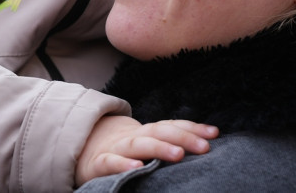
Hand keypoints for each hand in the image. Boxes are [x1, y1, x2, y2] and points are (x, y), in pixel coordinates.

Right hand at [75, 115, 217, 184]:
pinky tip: (138, 168)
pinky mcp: (99, 163)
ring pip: (138, 145)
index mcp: (146, 133)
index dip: (192, 128)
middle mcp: (133, 137)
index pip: (171, 126)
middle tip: (205, 147)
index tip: (215, 133)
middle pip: (159, 132)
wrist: (81, 150)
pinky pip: (111, 162)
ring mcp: (116, 148)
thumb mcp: (144, 144)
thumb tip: (205, 146)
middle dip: (183, 138)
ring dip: (159, 148)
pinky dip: (123, 164)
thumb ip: (167, 144)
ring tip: (178, 155)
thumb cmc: (122, 151)